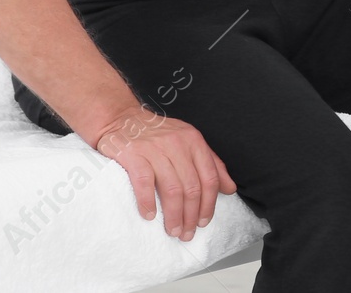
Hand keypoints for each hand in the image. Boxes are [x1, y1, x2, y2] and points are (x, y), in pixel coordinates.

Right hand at [90, 104, 236, 240]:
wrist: (121, 118)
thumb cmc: (157, 134)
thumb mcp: (189, 142)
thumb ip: (211, 163)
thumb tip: (230, 188)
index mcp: (194, 141)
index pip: (209, 178)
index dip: (209, 204)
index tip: (204, 222)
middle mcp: (177, 144)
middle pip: (192, 187)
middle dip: (191, 215)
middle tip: (187, 233)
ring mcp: (155, 149)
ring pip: (172, 188)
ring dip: (173, 215)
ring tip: (173, 230)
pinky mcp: (133, 155)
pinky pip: (144, 183)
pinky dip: (148, 202)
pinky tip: (149, 215)